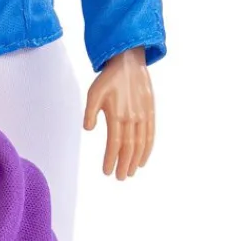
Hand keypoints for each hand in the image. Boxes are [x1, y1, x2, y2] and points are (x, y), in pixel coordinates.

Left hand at [84, 47, 154, 179]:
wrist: (129, 62)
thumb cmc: (108, 79)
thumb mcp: (93, 93)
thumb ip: (90, 112)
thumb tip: (88, 129)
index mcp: (117, 115)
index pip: (114, 144)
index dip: (111, 159)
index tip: (107, 172)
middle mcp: (132, 118)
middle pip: (129, 147)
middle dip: (124, 164)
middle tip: (120, 178)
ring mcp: (143, 115)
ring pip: (141, 143)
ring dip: (136, 160)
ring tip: (131, 172)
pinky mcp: (151, 112)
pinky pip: (151, 134)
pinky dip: (148, 149)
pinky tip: (143, 159)